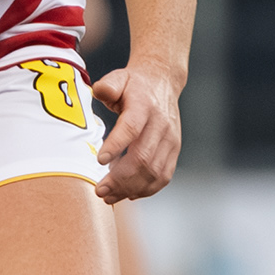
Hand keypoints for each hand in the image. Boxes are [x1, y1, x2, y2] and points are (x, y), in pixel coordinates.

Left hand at [92, 56, 183, 201]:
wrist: (163, 82)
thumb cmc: (134, 84)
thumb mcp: (118, 78)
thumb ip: (107, 85)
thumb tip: (100, 91)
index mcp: (144, 105)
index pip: (131, 127)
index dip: (116, 145)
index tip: (99, 161)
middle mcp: (161, 124)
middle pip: (143, 157)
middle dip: (120, 178)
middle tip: (100, 189)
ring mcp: (170, 140)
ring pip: (154, 171)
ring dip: (131, 188)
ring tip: (110, 196)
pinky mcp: (174, 151)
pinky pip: (164, 176)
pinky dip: (147, 190)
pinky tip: (129, 194)